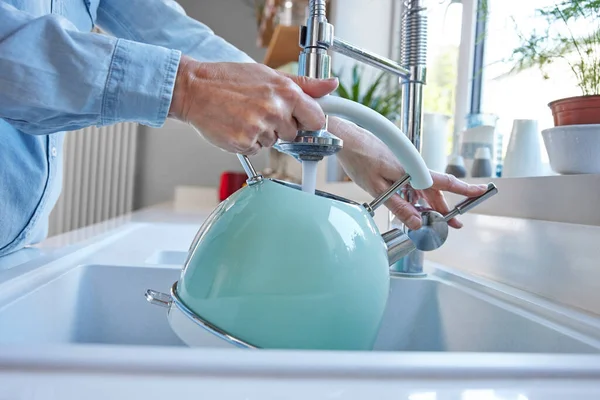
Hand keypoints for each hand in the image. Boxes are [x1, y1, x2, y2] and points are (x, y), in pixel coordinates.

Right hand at [168, 55, 337, 154]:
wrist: (195, 89)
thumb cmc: (229, 80)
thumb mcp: (270, 75)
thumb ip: (305, 84)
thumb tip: (332, 85)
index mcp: (286, 92)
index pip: (316, 119)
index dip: (307, 121)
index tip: (298, 119)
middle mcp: (275, 110)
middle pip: (293, 134)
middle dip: (281, 126)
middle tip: (259, 111)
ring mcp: (260, 128)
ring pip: (274, 142)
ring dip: (262, 134)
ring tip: (244, 116)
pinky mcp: (244, 143)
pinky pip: (256, 149)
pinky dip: (248, 141)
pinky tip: (236, 126)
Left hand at [328, 117, 487, 229]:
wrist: (345, 139)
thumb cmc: (359, 159)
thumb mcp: (378, 189)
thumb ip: (399, 207)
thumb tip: (417, 223)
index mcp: (412, 171)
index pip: (444, 183)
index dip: (464, 190)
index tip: (481, 192)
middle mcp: (412, 167)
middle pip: (434, 190)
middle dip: (446, 207)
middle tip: (456, 223)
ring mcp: (404, 165)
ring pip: (422, 188)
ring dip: (428, 204)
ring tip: (432, 220)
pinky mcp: (395, 165)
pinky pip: (411, 183)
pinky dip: (414, 196)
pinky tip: (410, 206)